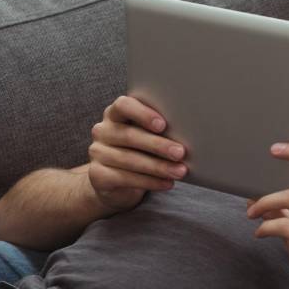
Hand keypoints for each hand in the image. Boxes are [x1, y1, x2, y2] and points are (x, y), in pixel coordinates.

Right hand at [87, 96, 187, 212]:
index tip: (163, 125)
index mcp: (116, 113)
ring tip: (180, 171)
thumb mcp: (148, 135)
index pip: (123, 105)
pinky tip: (167, 183)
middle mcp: (103, 130)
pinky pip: (125, 178)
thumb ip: (159, 128)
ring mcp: (97, 153)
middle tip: (181, 152)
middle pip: (130, 136)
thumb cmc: (140, 149)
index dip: (143, 114)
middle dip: (158, 145)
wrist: (115, 181)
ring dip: (159, 167)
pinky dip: (150, 181)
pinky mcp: (97, 175)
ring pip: (129, 159)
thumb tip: (190, 131)